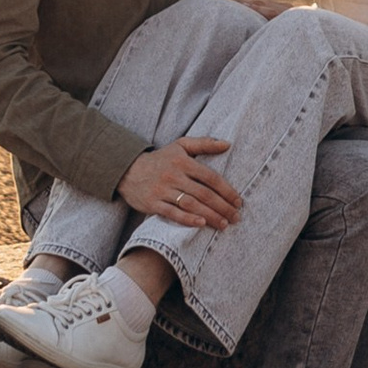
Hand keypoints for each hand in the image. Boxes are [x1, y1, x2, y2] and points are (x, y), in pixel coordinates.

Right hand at [116, 135, 240, 230]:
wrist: (128, 170)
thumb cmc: (160, 159)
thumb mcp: (181, 145)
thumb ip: (204, 143)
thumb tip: (227, 144)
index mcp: (183, 161)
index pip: (210, 177)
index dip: (226, 190)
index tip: (238, 201)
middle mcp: (174, 176)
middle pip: (204, 194)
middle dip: (222, 207)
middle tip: (235, 217)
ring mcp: (163, 190)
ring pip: (191, 205)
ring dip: (210, 216)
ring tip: (223, 224)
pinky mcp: (153, 203)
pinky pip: (173, 213)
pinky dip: (187, 220)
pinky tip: (201, 224)